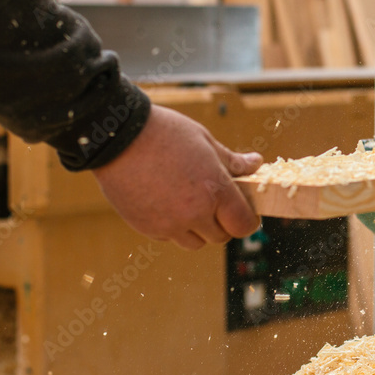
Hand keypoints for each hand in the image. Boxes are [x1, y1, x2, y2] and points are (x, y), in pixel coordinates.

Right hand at [92, 105, 261, 248]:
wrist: (117, 136)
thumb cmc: (165, 132)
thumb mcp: (205, 141)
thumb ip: (232, 161)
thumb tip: (256, 163)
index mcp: (214, 191)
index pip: (243, 225)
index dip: (247, 221)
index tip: (244, 213)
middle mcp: (194, 214)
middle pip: (220, 237)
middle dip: (222, 223)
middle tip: (215, 204)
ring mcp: (169, 224)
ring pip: (195, 243)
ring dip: (198, 229)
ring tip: (189, 203)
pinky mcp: (146, 228)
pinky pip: (168, 237)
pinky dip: (172, 227)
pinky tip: (165, 202)